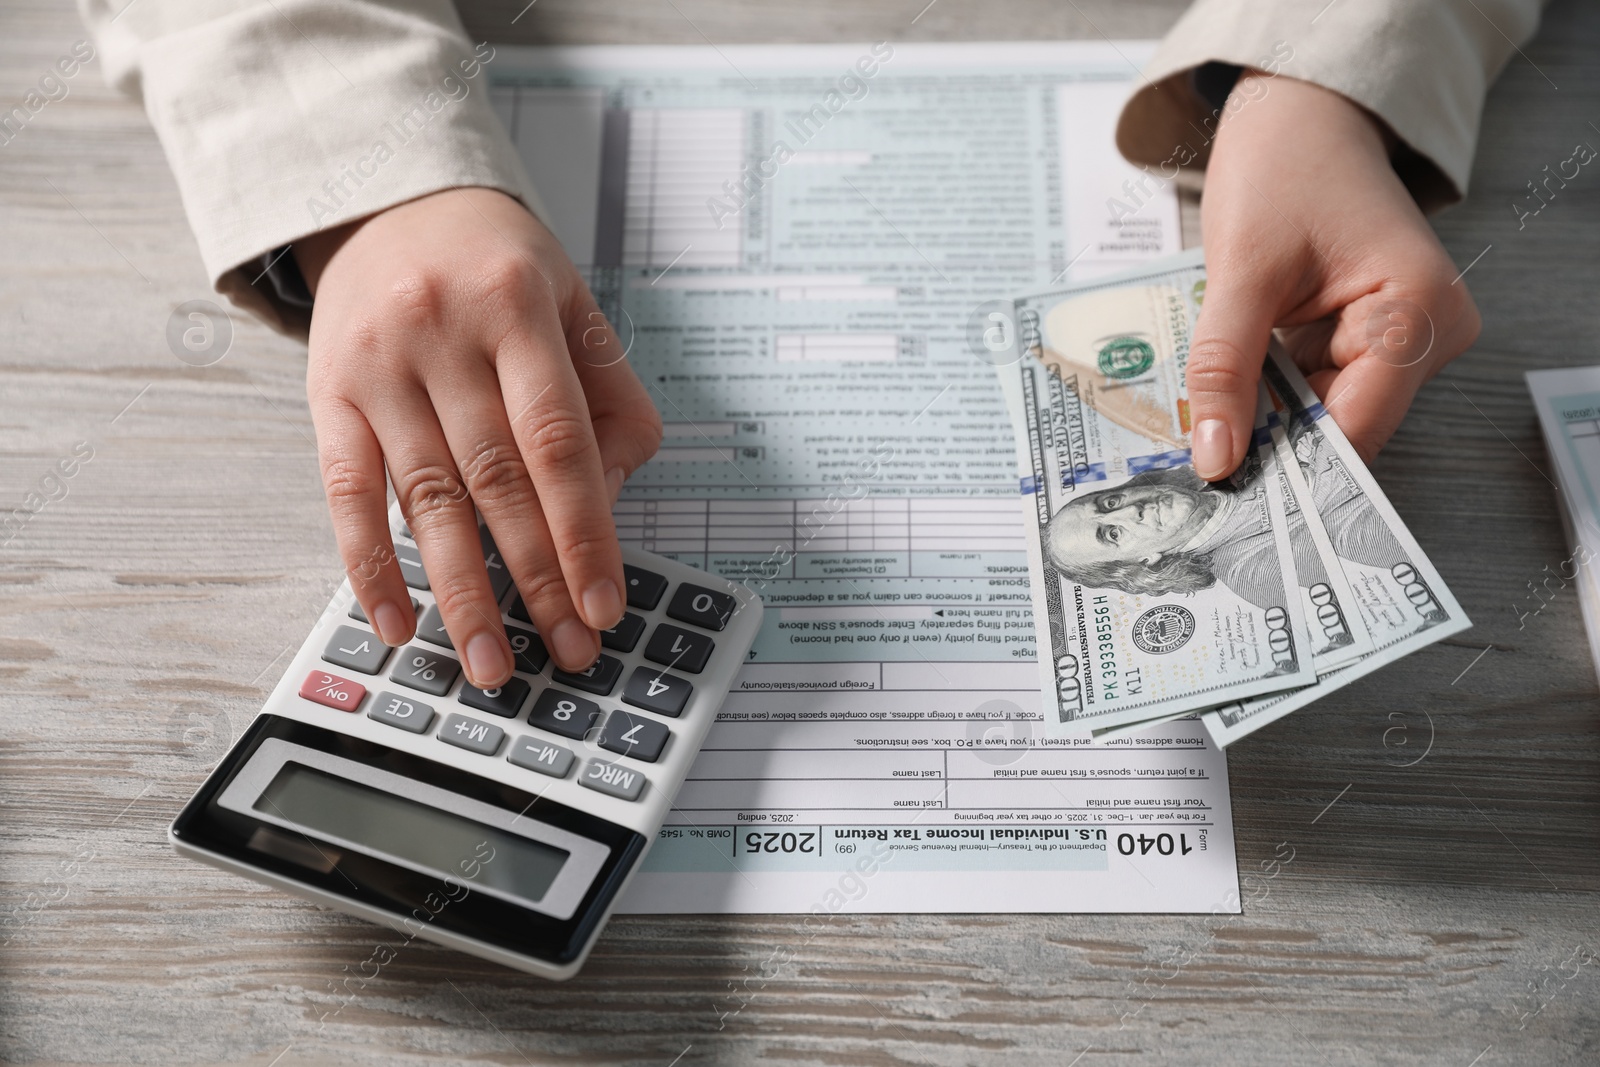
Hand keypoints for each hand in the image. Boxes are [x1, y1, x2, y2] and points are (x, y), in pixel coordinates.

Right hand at [295, 187, 662, 685]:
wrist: (387, 201)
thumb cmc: (496, 267)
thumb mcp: (575, 304)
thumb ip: (608, 401)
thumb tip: (607, 505)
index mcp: (516, 307)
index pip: (557, 441)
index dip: (584, 530)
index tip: (603, 604)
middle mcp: (441, 334)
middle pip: (495, 480)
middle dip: (535, 577)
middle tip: (566, 650)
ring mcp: (377, 366)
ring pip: (424, 499)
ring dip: (460, 593)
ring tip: (492, 663)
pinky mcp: (326, 393)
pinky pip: (345, 494)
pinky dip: (369, 567)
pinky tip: (397, 624)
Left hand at [1188, 73, 1480, 478]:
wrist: (1300, 116)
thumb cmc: (1283, 167)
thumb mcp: (1241, 271)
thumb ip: (1226, 368)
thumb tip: (1216, 458)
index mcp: (1420, 309)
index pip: (1357, 427)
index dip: (1291, 465)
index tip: (1226, 490)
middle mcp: (1430, 332)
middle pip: (1344, 428)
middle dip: (1272, 444)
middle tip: (1200, 465)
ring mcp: (1405, 339)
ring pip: (1325, 416)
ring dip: (1266, 422)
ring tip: (1208, 426)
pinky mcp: (1372, 341)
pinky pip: (1318, 392)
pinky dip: (1272, 398)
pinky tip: (1232, 398)